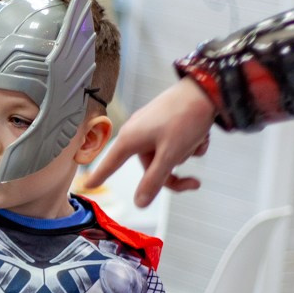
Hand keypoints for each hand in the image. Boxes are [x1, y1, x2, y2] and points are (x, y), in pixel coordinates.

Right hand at [81, 78, 215, 207]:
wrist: (206, 89)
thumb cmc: (185, 118)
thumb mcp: (170, 154)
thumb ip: (154, 181)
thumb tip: (139, 203)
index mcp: (130, 139)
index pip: (110, 164)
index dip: (99, 176)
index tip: (87, 185)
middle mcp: (137, 132)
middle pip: (150, 168)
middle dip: (172, 174)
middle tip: (194, 183)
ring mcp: (151, 127)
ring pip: (166, 156)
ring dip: (185, 155)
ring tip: (198, 142)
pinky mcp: (164, 122)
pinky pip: (173, 143)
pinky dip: (189, 144)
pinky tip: (200, 137)